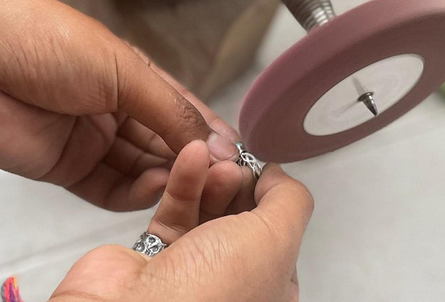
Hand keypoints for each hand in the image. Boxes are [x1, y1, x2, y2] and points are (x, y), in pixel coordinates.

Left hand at [0, 0, 240, 210]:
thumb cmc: (40, 39)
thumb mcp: (121, 69)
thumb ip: (170, 110)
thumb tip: (215, 141)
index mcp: (132, 75)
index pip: (183, 109)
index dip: (210, 131)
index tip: (237, 151)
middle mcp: (116, 108)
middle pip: (166, 143)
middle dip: (194, 159)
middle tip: (222, 174)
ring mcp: (92, 139)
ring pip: (143, 168)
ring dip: (170, 177)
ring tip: (195, 181)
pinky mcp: (68, 167)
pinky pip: (112, 188)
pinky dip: (137, 192)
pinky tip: (157, 188)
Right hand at [49, 141, 313, 301]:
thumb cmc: (215, 289)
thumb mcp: (276, 239)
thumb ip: (289, 200)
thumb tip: (278, 176)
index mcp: (271, 289)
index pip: (279, 232)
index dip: (272, 197)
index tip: (262, 170)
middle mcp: (233, 282)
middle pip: (242, 217)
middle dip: (239, 183)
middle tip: (231, 163)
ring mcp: (193, 271)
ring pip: (207, 211)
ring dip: (211, 178)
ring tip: (209, 156)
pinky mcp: (155, 256)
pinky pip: (175, 212)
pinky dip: (183, 183)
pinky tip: (189, 157)